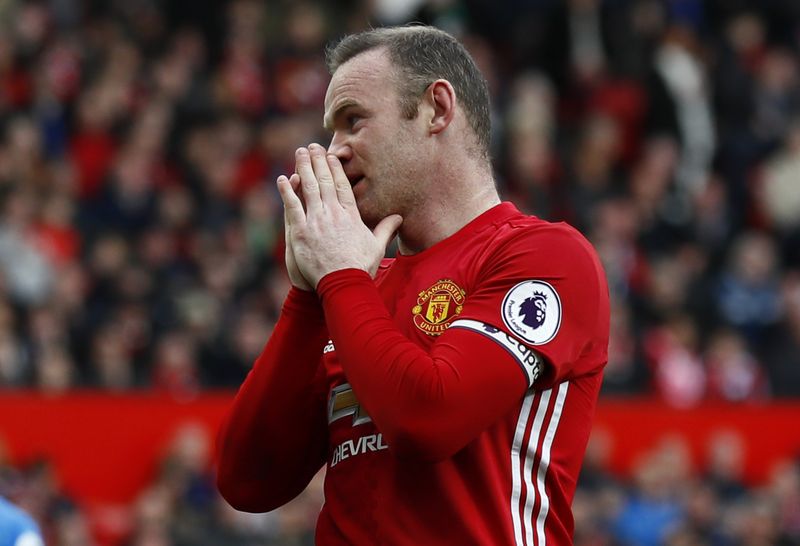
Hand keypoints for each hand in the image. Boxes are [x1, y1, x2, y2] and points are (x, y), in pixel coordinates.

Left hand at [277, 144, 401, 287]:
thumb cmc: (361, 268)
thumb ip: (386, 228)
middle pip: (324, 181)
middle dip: (318, 161)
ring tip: (299, 154)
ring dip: (303, 168)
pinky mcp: (301, 232)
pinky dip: (287, 192)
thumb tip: (400, 217)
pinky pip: (292, 207)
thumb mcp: (377, 246)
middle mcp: (333, 213)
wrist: (344, 284)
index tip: (330, 156)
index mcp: (351, 215)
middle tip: (312, 147)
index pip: (342, 186)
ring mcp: (316, 221)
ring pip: (308, 188)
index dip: (335, 169)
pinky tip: (283, 179)